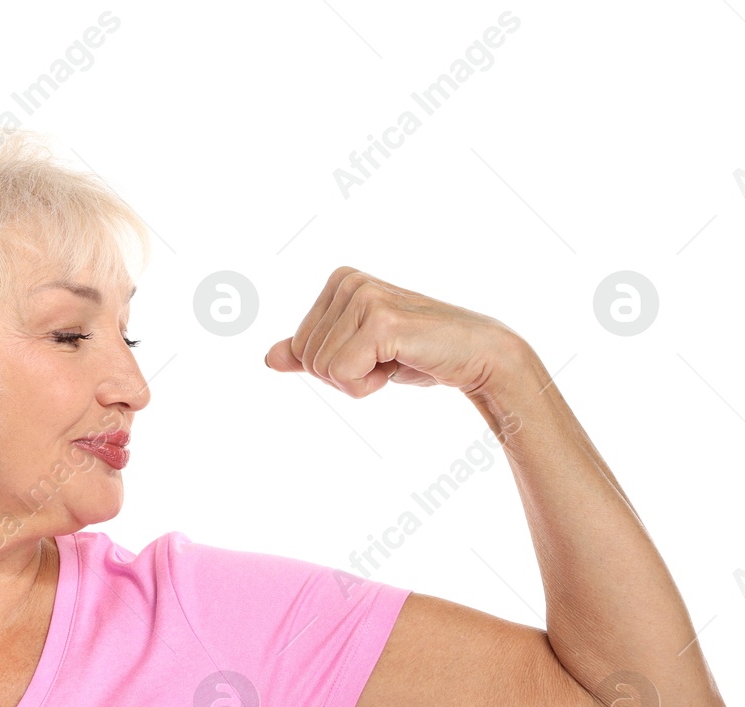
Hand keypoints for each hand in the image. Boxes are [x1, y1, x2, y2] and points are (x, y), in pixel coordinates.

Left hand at [264, 267, 520, 398]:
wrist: (476, 356)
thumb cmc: (417, 353)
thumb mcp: (357, 352)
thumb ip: (312, 352)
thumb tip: (268, 358)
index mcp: (339, 281)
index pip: (300, 347)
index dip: (334, 367)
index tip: (374, 353)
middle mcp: (348, 281)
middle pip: (306, 358)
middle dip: (344, 375)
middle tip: (386, 359)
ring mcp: (364, 297)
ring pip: (322, 369)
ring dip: (359, 381)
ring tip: (396, 359)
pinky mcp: (380, 321)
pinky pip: (341, 375)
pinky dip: (367, 386)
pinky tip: (401, 364)